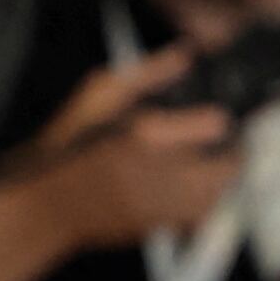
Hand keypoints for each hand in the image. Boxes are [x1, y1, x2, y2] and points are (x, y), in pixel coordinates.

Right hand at [24, 46, 240, 254]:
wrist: (48, 202)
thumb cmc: (69, 142)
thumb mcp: (100, 96)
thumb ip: (149, 73)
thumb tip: (186, 53)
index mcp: (145, 134)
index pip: (215, 123)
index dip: (220, 115)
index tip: (218, 112)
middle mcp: (161, 172)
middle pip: (229, 164)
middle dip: (231, 150)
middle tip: (223, 139)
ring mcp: (164, 205)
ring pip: (221, 192)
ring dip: (221, 176)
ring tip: (208, 162)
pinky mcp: (164, 227)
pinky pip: (204, 214)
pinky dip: (206, 199)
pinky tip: (190, 186)